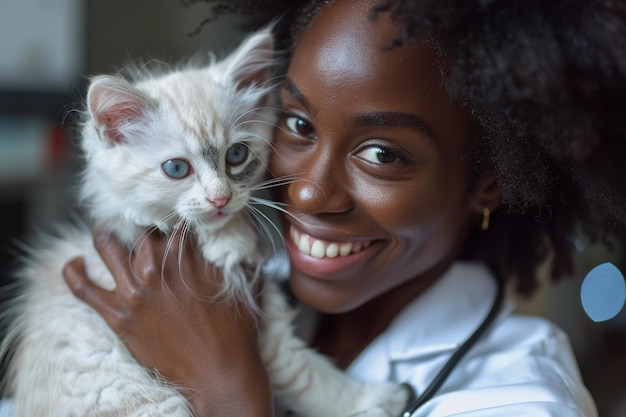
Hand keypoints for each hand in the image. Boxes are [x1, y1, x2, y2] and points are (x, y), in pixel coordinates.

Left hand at [62, 228, 272, 415]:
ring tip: (102, 229)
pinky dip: (73, 274)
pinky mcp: (119, 316)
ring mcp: (135, 291)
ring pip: (109, 249)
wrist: (218, 370)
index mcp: (186, 256)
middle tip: (136, 217)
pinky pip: (85, 289)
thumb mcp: (242, 283)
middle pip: (139, 230)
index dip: (169, 213)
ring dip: (103, 235)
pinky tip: (73, 263)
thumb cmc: (235, 329)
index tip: (168, 210)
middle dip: (138, 220)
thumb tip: (230, 234)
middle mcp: (157, 268)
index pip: (171, 221)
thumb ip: (232, 255)